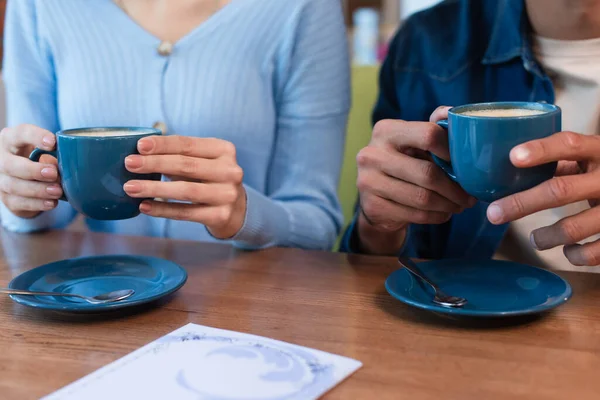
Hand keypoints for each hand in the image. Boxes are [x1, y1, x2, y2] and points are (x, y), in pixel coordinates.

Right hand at [0, 124, 62, 217]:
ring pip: (13, 186)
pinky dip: (37, 204)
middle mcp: (1, 158)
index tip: (53, 143)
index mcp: (12, 139)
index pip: (20, 133)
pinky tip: (52, 203)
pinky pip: (18, 202)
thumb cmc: (41, 158)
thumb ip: (57, 154)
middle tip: (54, 173)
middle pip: (10, 164)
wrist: (29, 180)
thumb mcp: (48, 151)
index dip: (35, 137)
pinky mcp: (7, 198)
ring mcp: (1, 180)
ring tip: (58, 191)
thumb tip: (71, 162)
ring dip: (38, 189)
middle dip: (33, 170)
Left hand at [123, 135, 245, 238]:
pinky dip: (163, 209)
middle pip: (186, 165)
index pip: (189, 144)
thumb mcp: (202, 162)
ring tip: (131, 187)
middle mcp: (230, 171)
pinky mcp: (221, 215)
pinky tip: (145, 206)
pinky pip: (186, 212)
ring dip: (155, 188)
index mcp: (224, 150)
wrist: (237, 210)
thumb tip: (140, 154)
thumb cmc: (210, 179)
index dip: (163, 144)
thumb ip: (179, 156)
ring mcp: (227, 195)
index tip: (140, 146)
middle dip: (154, 164)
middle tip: (129, 164)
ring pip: (186, 190)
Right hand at [355, 106, 474, 254]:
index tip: (465, 163)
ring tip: (460, 205)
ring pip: (423, 198)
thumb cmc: (403, 162)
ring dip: (449, 205)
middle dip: (455, 188)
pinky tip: (443, 213)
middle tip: (470, 196)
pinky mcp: (373, 207)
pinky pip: (415, 215)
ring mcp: (369, 182)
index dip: (452, 151)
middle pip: (427, 173)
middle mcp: (372, 154)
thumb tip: (451, 112)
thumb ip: (434, 126)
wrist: (374, 196)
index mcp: (386, 131)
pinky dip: (436, 216)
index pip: (428, 135)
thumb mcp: (414, 141)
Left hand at [487, 131, 599, 265]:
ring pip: (573, 227)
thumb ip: (558, 161)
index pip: (570, 144)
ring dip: (545, 236)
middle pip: (560, 191)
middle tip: (493, 214)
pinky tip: (568, 250)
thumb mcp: (590, 158)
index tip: (513, 157)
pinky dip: (574, 255)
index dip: (541, 150)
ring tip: (534, 239)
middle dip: (522, 203)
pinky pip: (594, 252)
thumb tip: (505, 170)